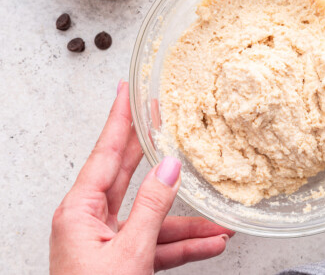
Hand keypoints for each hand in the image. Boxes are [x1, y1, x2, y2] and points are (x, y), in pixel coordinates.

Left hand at [49, 81, 233, 273]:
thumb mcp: (128, 253)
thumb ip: (152, 208)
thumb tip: (170, 168)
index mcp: (79, 210)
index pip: (105, 152)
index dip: (119, 119)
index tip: (127, 92)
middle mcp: (92, 220)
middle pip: (130, 176)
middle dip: (154, 152)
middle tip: (167, 121)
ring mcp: (110, 241)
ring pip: (154, 218)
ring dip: (188, 221)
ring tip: (219, 219)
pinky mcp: (125, 260)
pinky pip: (158, 245)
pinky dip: (184, 246)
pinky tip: (211, 243)